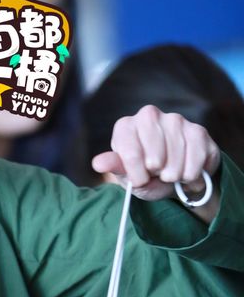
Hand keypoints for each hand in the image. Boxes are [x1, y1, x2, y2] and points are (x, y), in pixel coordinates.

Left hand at [91, 105, 220, 220]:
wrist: (176, 180)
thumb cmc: (146, 176)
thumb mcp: (127, 176)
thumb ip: (116, 167)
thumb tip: (98, 163)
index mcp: (125, 126)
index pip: (131, 154)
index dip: (137, 175)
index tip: (140, 179)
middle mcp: (149, 116)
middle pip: (155, 158)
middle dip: (157, 175)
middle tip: (156, 173)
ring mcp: (175, 119)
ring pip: (176, 160)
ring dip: (174, 176)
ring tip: (170, 173)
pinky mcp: (198, 130)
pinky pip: (196, 159)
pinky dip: (191, 174)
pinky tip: (186, 170)